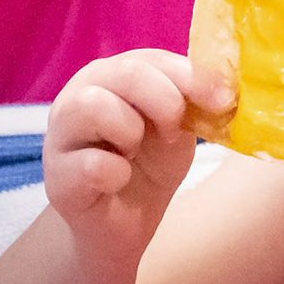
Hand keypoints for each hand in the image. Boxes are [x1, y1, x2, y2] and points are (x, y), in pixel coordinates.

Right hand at [43, 49, 230, 267]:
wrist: (123, 225)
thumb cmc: (148, 165)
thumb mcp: (177, 128)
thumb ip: (191, 101)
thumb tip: (226, 87)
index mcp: (113, 74)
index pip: (152, 58)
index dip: (192, 76)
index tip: (224, 100)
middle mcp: (80, 92)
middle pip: (125, 72)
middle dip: (164, 101)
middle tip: (173, 132)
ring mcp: (61, 132)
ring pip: (94, 105)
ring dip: (129, 132)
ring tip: (132, 153)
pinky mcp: (56, 176)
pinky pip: (91, 164)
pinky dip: (116, 174)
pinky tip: (118, 181)